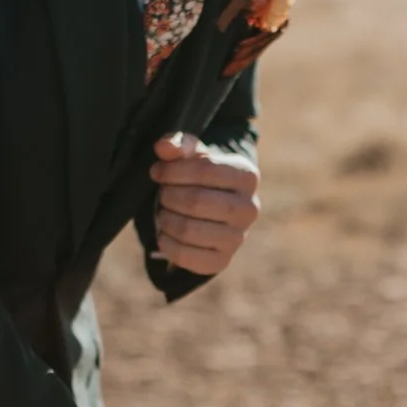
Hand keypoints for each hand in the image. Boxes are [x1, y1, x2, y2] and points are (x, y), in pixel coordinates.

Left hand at [151, 133, 260, 276]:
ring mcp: (238, 238)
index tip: (157, 171)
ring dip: (165, 219)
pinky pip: (185, 256)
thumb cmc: (202, 179)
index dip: (173, 170)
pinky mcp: (222, 261)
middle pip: (196, 201)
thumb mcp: (193, 157)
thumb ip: (179, 146)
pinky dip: (166, 244)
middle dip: (169, 196)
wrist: (215, 213)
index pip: (205, 169)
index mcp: (247, 176)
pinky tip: (164, 233)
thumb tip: (163, 146)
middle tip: (161, 194)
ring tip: (163, 212)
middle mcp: (249, 208)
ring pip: (188, 230)